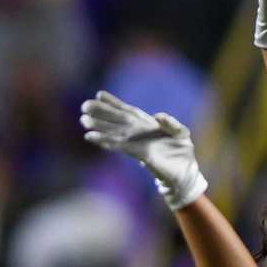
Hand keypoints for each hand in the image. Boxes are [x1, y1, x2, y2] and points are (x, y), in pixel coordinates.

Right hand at [80, 92, 206, 210]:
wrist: (184, 172)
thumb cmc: (182, 152)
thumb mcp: (181, 133)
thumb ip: (170, 123)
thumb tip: (157, 115)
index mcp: (147, 124)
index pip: (128, 110)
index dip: (114, 102)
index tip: (99, 94)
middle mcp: (138, 132)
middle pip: (116, 119)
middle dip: (100, 112)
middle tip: (84, 106)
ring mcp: (137, 143)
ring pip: (113, 132)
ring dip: (98, 126)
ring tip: (83, 120)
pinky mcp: (138, 153)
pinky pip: (118, 145)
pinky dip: (105, 141)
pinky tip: (91, 137)